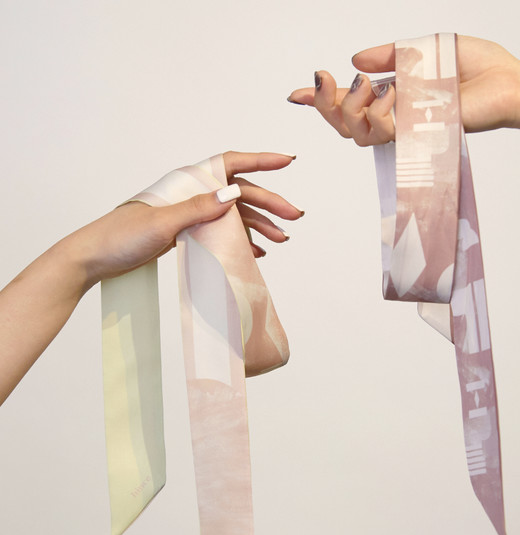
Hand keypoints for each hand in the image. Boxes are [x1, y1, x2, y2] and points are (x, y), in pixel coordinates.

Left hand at [64, 151, 301, 290]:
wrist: (94, 258)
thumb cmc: (120, 236)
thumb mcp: (162, 222)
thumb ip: (198, 208)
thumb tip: (234, 193)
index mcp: (186, 184)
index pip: (230, 165)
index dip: (261, 161)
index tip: (287, 162)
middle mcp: (192, 195)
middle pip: (239, 193)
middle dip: (269, 203)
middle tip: (294, 217)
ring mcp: (190, 215)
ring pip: (234, 215)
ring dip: (259, 225)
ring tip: (281, 238)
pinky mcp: (186, 233)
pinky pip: (222, 233)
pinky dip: (240, 240)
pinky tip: (256, 250)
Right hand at [288, 36, 519, 144]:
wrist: (511, 84)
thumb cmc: (479, 68)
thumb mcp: (425, 49)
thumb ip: (390, 55)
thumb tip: (355, 60)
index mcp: (395, 97)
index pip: (350, 104)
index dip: (321, 101)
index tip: (297, 93)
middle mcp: (395, 118)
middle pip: (343, 126)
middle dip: (325, 106)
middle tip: (325, 81)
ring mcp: (406, 130)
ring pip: (356, 133)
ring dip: (349, 108)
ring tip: (364, 85)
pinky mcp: (419, 135)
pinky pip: (383, 131)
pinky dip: (377, 111)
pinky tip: (386, 94)